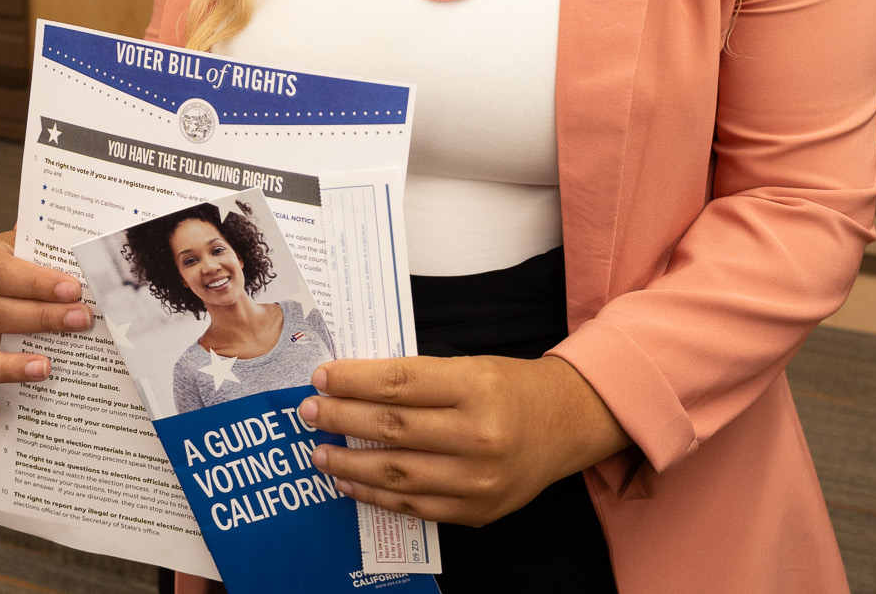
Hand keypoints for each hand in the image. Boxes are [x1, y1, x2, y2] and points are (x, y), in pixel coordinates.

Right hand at [0, 227, 93, 419]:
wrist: (1, 279)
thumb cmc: (21, 261)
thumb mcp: (30, 245)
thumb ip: (49, 246)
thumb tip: (89, 248)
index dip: (36, 282)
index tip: (72, 289)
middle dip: (42, 319)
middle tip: (82, 321)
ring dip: (10, 366)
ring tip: (46, 368)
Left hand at [298, 354, 628, 525]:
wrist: (566, 424)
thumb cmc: (510, 388)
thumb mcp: (471, 366)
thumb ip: (418, 379)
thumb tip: (351, 385)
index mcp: (476, 386)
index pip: (400, 383)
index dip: (354, 380)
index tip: (321, 377)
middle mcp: (478, 434)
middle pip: (392, 427)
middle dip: (341, 419)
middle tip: (308, 411)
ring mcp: (478, 478)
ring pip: (397, 472)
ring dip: (349, 463)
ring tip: (318, 452)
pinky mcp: (476, 510)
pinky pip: (414, 505)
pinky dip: (376, 494)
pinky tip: (350, 481)